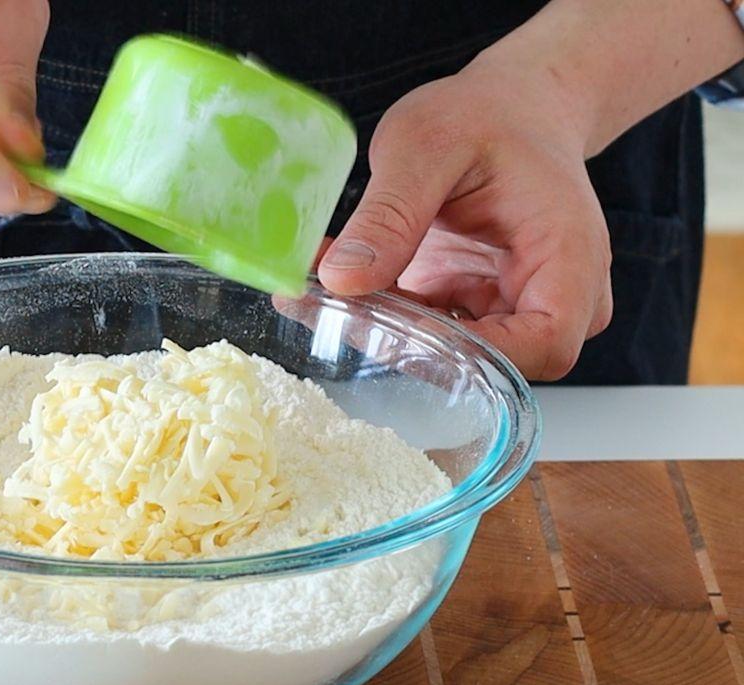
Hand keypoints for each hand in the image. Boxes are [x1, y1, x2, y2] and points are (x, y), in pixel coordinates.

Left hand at [318, 57, 611, 380]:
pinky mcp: (476, 308)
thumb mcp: (425, 147)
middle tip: (338, 310)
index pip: (545, 344)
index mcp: (569, 256)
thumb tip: (341, 281)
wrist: (508, 108)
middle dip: (413, 344)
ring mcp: (517, 308)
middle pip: (497, 362)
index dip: (475, 353)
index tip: (400, 326)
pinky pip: (432, 334)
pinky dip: (386, 316)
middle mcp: (557, 295)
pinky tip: (345, 284)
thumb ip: (388, 215)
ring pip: (456, 356)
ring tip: (329, 293)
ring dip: (390, 332)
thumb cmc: (486, 117)